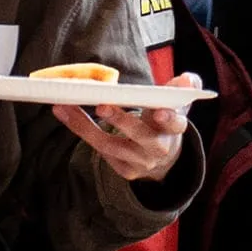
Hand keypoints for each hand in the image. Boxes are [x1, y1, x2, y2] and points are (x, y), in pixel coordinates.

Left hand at [52, 72, 200, 182]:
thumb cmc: (163, 122)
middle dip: (121, 121)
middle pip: (140, 136)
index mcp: (173, 129)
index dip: (168, 118)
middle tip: (102, 105)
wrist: (162, 158)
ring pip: (110, 145)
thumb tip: (187, 80)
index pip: (175, 124)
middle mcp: (157, 148)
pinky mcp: (124, 169)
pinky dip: (80, 130)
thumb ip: (182, 90)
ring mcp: (139, 162)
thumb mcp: (177, 105)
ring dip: (85, 125)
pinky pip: (99, 150)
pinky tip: (64, 113)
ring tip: (64, 106)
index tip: (158, 111)